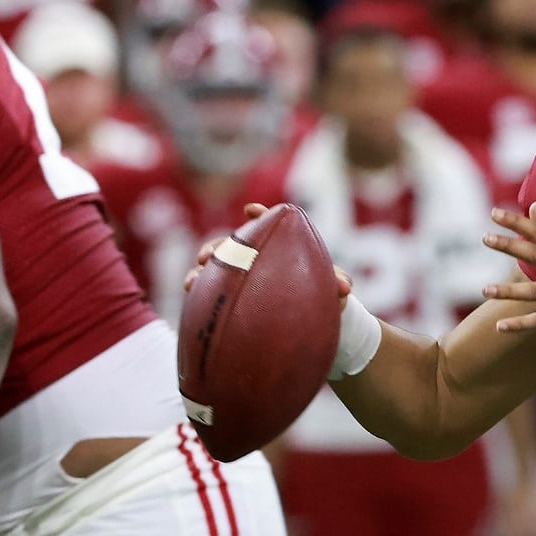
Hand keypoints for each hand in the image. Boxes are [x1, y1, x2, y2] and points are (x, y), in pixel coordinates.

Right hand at [184, 202, 352, 304]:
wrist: (315, 325)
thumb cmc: (324, 299)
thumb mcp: (332, 292)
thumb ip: (336, 283)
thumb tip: (346, 288)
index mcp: (281, 248)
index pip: (271, 226)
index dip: (261, 217)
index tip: (252, 210)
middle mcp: (258, 258)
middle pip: (235, 245)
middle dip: (219, 247)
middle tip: (207, 256)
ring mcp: (243, 275)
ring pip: (218, 267)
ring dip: (202, 270)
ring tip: (192, 280)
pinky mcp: (232, 294)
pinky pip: (212, 289)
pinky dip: (199, 290)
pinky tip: (189, 295)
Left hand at [481, 204, 535, 338]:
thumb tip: (534, 207)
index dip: (517, 222)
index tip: (495, 213)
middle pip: (535, 254)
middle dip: (509, 246)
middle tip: (486, 238)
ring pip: (534, 291)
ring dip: (508, 291)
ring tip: (485, 290)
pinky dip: (520, 325)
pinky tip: (501, 327)